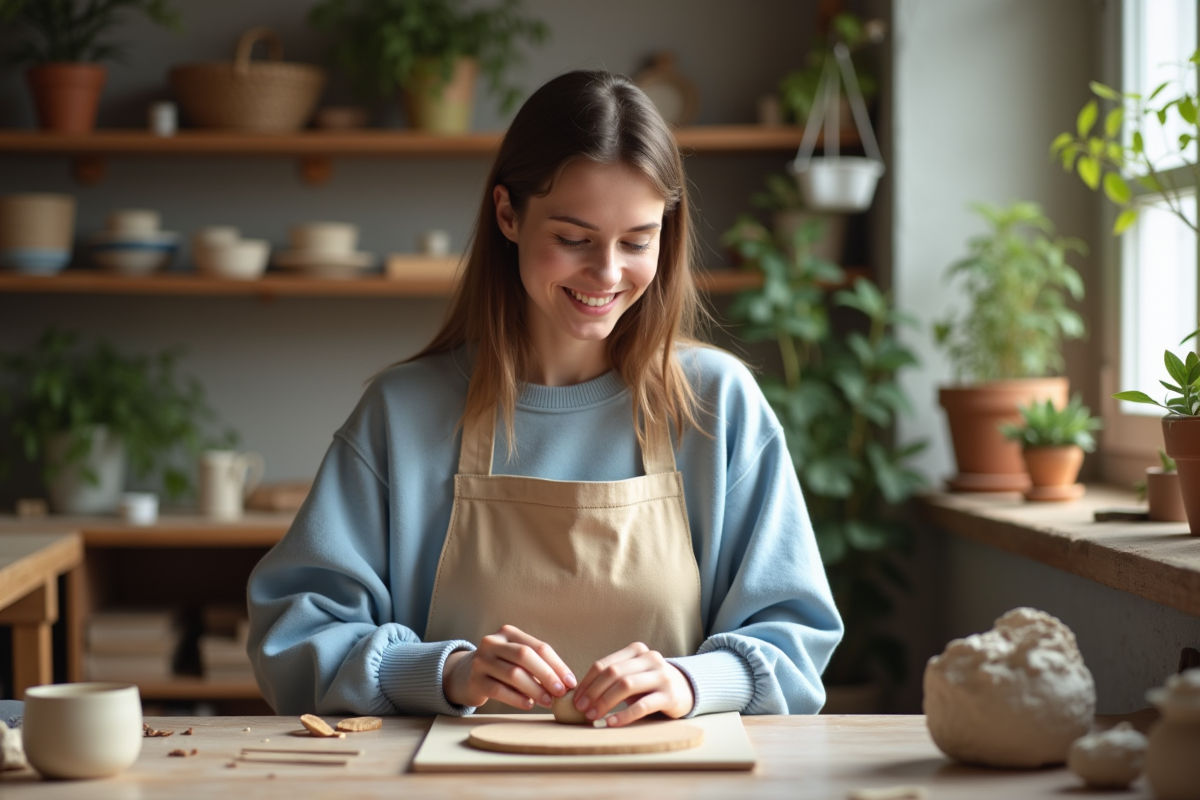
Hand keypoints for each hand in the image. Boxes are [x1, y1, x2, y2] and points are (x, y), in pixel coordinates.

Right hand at [442, 624, 575, 709]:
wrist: (466, 675)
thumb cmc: (502, 667)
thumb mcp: (517, 658)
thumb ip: (538, 665)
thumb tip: (567, 683)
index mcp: (509, 632)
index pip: (538, 647)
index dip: (557, 665)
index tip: (570, 682)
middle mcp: (493, 642)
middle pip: (525, 656)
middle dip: (547, 675)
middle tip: (561, 692)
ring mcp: (481, 660)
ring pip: (513, 674)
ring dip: (535, 689)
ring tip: (548, 701)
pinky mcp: (475, 680)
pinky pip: (499, 690)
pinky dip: (517, 698)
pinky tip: (529, 704)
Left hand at [571, 642, 693, 726]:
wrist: (685, 689)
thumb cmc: (649, 684)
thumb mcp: (632, 674)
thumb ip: (612, 678)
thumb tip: (580, 695)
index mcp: (636, 650)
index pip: (604, 664)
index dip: (587, 682)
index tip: (576, 699)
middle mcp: (650, 658)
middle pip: (613, 673)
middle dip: (593, 692)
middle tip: (581, 709)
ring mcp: (661, 675)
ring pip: (626, 686)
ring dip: (605, 702)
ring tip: (593, 717)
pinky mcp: (670, 695)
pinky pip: (642, 705)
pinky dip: (624, 715)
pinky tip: (611, 723)